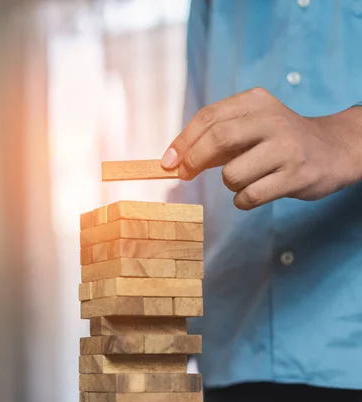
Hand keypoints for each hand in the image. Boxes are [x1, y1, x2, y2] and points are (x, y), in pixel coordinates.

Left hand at [161, 87, 361, 209]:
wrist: (334, 149)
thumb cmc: (278, 140)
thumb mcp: (250, 126)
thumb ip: (214, 139)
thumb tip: (174, 161)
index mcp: (255, 102)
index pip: (208, 117)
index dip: (182, 142)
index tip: (168, 162)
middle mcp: (272, 120)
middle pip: (217, 139)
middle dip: (194, 160)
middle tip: (185, 173)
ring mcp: (286, 148)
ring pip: (231, 174)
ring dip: (228, 183)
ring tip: (245, 178)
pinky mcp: (296, 175)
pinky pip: (249, 196)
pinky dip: (242, 200)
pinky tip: (255, 192)